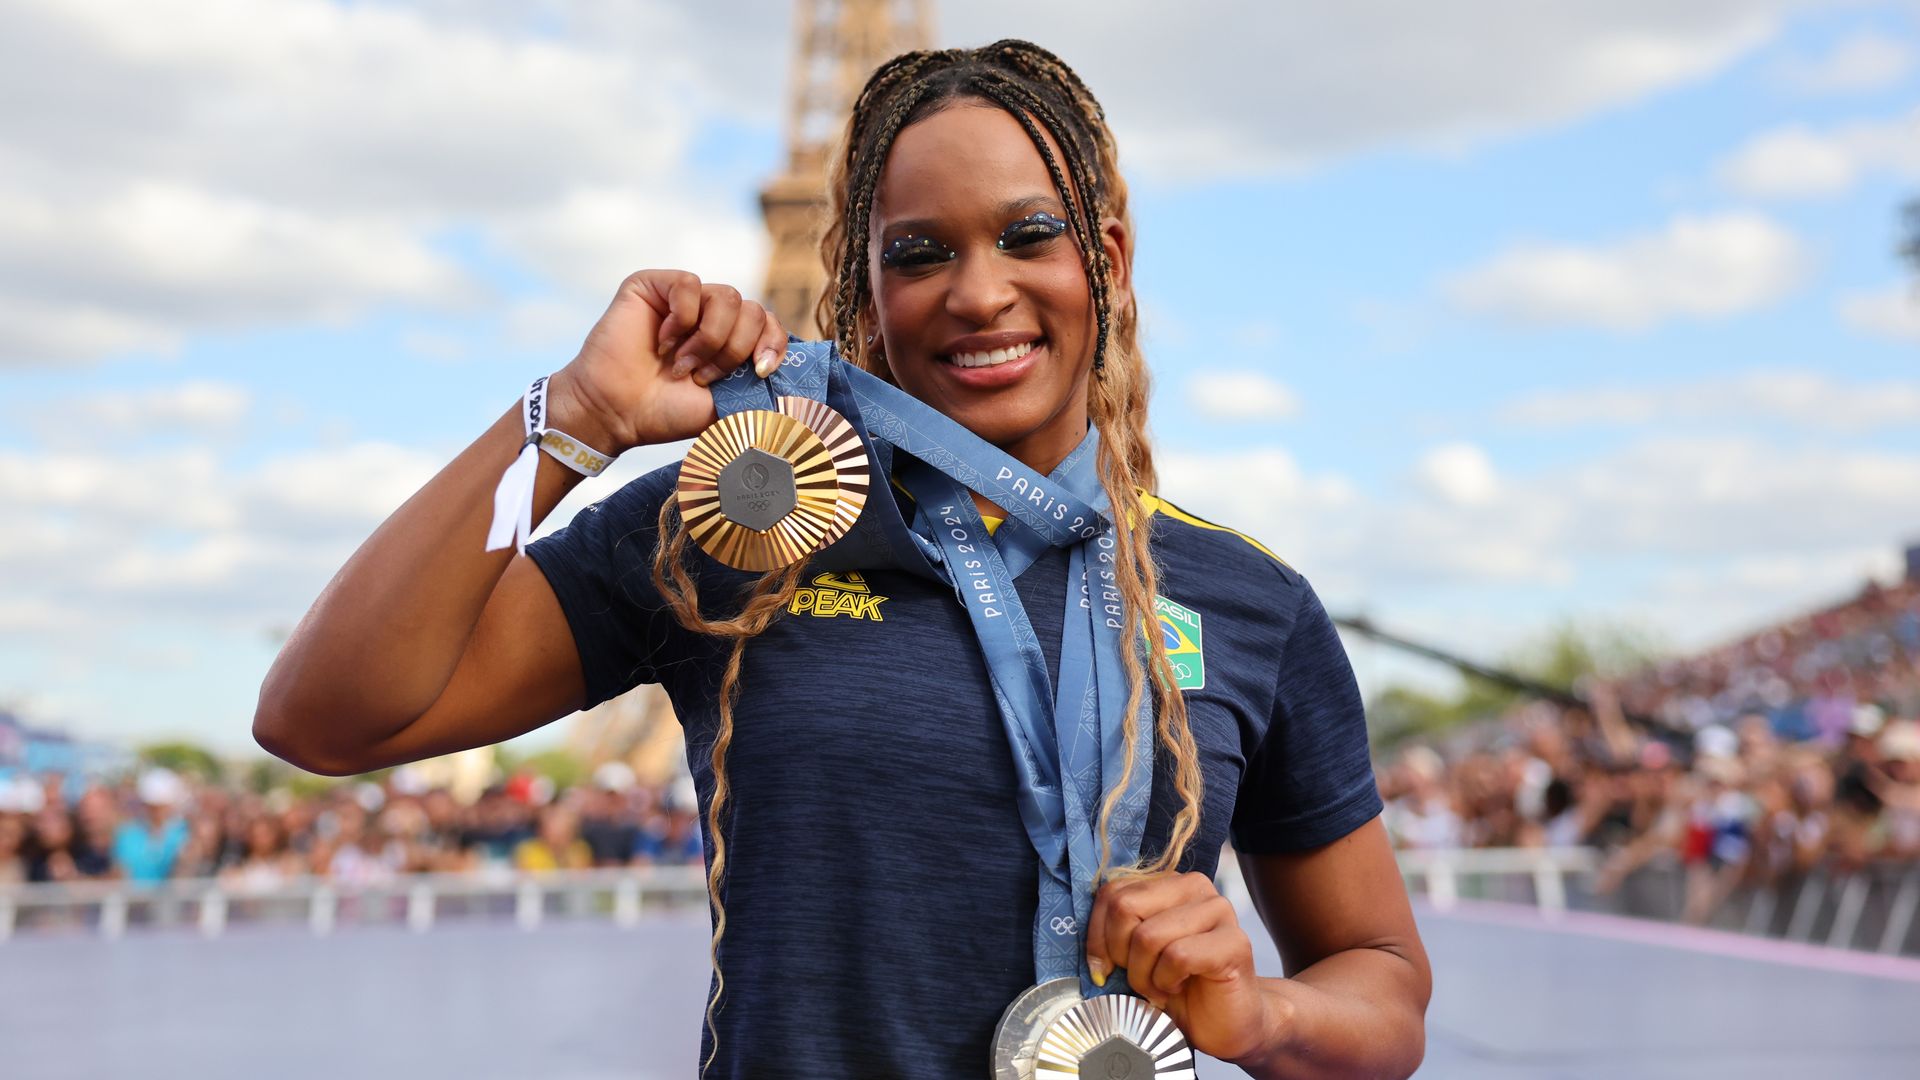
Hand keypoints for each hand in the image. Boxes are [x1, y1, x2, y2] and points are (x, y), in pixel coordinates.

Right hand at [547, 269, 788, 453]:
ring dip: (708, 339)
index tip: (761, 371)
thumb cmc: (666, 413)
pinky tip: (662, 340)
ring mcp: (683, 299)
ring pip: (727, 297)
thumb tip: (806, 394)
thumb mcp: (728, 407)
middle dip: (733, 350)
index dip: (774, 343)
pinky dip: (682, 318)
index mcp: (730, 341)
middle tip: (703, 377)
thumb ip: (763, 391)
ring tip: (681, 365)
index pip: (770, 323)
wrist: (617, 413)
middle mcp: (709, 316)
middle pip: (752, 310)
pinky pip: (690, 283)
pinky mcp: (654, 285)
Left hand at [1085, 870, 1279, 1063]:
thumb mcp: (1134, 954)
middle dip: (1121, 954)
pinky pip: (1177, 956)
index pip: (1111, 893)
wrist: (1223, 1024)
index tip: (1104, 968)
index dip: (1097, 936)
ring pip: (1148, 935)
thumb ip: (1116, 931)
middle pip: (1124, 907)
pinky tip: (1180, 987)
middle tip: (1141, 977)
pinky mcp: (1235, 941)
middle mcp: (1194, 886)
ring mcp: (1219, 910)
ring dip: (1144, 975)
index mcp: (1167, 883)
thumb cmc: (1176, 987)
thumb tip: (1083, 938)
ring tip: (1161, 986)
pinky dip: (1167, 981)